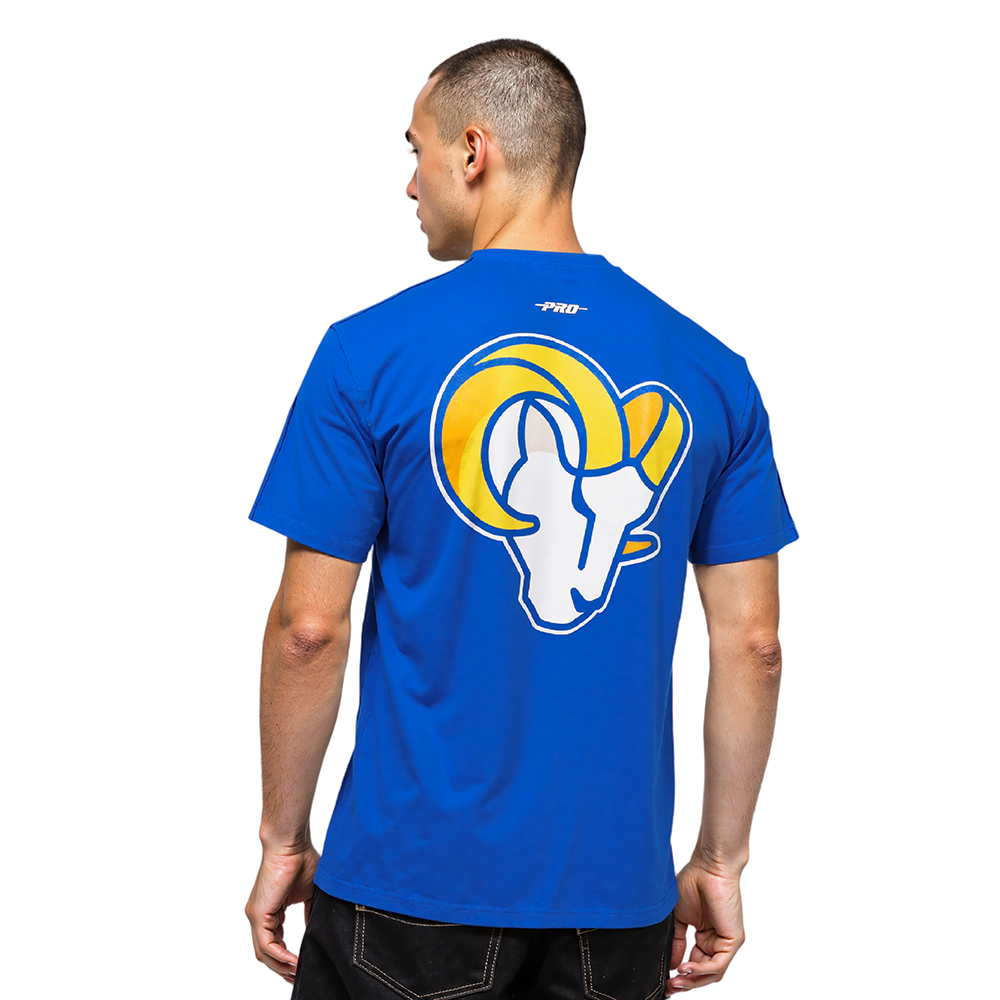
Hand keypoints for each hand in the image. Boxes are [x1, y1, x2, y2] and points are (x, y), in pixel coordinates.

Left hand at [245, 841, 319, 983]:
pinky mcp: (258, 913)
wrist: (291, 843)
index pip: (274, 942)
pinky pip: (266, 944)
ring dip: (281, 966)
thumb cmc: (301, 858)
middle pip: (267, 952)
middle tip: (297, 977)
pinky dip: (280, 956)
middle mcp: (259, 914)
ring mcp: (256, 915)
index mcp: (270, 910)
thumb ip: (309, 913)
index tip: (300, 966)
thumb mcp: (309, 893)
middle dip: (282, 968)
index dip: (286, 958)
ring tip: (297, 973)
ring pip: (264, 952)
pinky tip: (294, 962)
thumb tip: (315, 929)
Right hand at [664, 860, 745, 993]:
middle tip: (669, 987)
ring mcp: (726, 942)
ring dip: (693, 980)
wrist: (708, 866)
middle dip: (686, 983)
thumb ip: (677, 941)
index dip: (680, 975)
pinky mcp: (733, 940)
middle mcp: (717, 941)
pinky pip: (718, 964)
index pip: (694, 964)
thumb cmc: (693, 882)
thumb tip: (671, 964)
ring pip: (712, 973)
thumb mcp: (679, 917)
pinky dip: (701, 970)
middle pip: (703, 973)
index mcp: (705, 936)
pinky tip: (685, 968)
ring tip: (676, 981)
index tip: (664, 981)